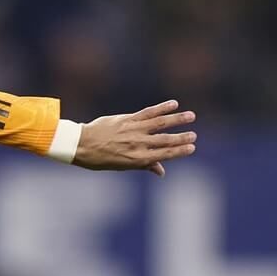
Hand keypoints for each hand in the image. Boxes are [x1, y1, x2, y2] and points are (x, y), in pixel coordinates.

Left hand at [73, 100, 196, 175]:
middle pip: (164, 140)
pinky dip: (162, 107)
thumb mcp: (124, 166)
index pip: (163, 155)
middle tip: (194, 135)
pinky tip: (173, 104)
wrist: (82, 145)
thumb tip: (162, 172)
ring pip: (160, 123)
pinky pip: (148, 112)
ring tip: (191, 116)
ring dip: (177, 119)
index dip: (179, 151)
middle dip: (181, 137)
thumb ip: (145, 165)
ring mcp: (133, 130)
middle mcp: (138, 144)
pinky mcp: (128, 119)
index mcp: (138, 159)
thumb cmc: (102, 158)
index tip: (192, 147)